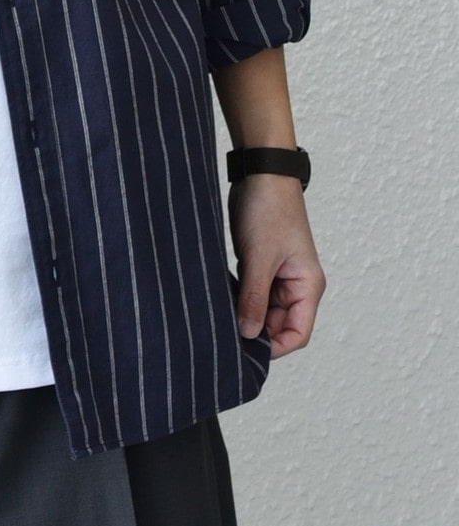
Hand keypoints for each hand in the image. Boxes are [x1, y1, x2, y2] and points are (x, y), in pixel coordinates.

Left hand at [226, 174, 325, 357]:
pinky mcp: (259, 266)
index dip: (273, 348)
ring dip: (243, 316)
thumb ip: (254, 297)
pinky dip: (237, 299)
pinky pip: (250, 294)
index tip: (243, 351)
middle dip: (254, 332)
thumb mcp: (259, 257)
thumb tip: (248, 334)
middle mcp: (296, 285)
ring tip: (217, 318)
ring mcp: (277, 276)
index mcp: (308, 286)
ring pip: (261, 311)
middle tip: (222, 336)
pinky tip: (217, 300)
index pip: (297, 334)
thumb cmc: (269, 210)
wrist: (260, 174)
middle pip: (277, 326)